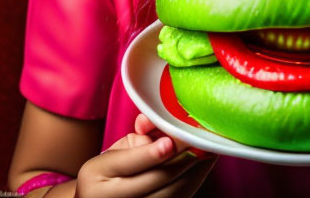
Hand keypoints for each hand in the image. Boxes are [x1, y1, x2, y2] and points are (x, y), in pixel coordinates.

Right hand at [74, 113, 216, 196]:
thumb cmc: (112, 169)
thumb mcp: (117, 149)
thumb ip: (139, 135)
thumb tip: (155, 119)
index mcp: (99, 173)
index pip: (131, 162)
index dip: (153, 153)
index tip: (171, 141)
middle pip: (157, 179)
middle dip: (184, 157)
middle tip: (204, 138)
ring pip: (172, 192)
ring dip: (195, 170)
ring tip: (210, 149)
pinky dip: (194, 181)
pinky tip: (204, 165)